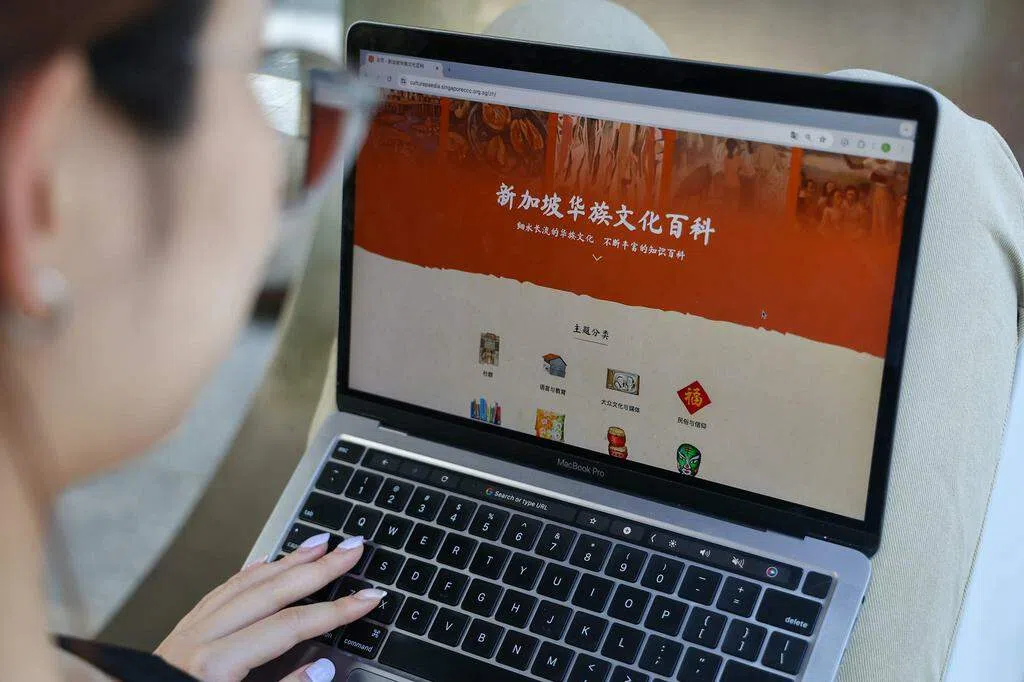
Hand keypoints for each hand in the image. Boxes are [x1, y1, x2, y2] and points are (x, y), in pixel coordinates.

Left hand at [155, 534, 382, 681]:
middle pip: (271, 592)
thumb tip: (322, 669)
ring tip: (319, 544)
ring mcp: (187, 633)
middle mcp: (200, 640)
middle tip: (352, 550)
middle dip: (318, 569)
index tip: (367, 599)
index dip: (335, 612)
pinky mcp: (180, 633)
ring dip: (287, 561)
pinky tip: (266, 561)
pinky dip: (248, 573)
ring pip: (246, 583)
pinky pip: (220, 591)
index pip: (290, 627)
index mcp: (214, 666)